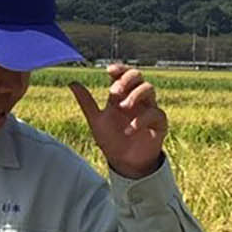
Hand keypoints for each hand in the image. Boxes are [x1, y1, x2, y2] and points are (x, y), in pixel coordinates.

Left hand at [69, 63, 167, 178]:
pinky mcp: (159, 123)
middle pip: (138, 76)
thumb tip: (72, 83)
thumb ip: (86, 102)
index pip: (123, 74)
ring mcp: (149, 109)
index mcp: (122, 95)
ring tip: (123, 107)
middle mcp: (137, 99)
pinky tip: (129, 130)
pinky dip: (142, 119)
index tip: (109, 70)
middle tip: (116, 91)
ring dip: (135, 95)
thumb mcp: (96, 120)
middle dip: (127, 79)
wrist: (124, 162)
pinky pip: (156, 113)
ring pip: (149, 88)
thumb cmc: (111, 140)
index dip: (119, 68)